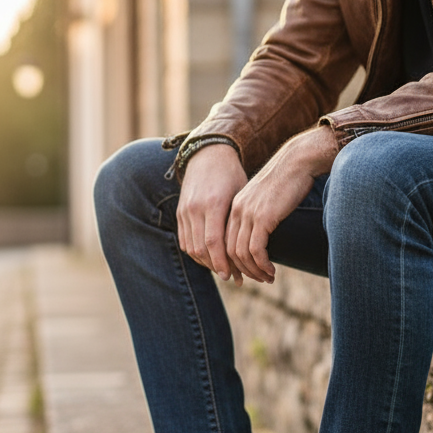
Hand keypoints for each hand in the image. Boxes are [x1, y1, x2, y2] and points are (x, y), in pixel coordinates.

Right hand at [176, 143, 247, 282]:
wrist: (208, 155)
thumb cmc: (232, 175)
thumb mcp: (241, 194)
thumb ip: (240, 221)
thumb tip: (252, 248)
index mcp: (213, 204)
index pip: (214, 243)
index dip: (222, 262)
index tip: (232, 276)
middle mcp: (195, 209)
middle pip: (201, 249)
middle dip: (215, 266)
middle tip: (231, 277)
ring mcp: (185, 211)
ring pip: (191, 247)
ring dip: (205, 262)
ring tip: (222, 269)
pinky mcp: (180, 212)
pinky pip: (184, 240)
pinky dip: (196, 253)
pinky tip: (209, 258)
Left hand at [226, 125, 337, 283]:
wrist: (298, 161)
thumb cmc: (288, 179)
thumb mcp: (266, 198)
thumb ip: (259, 214)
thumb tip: (262, 233)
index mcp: (235, 206)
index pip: (225, 240)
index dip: (233, 260)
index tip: (246, 271)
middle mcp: (237, 210)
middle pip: (229, 251)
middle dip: (242, 270)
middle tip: (258, 279)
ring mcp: (248, 214)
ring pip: (241, 254)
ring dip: (254, 271)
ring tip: (267, 278)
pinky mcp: (263, 218)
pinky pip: (256, 250)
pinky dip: (262, 265)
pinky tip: (272, 271)